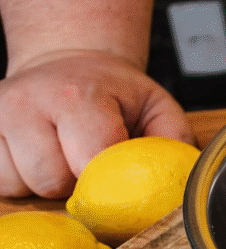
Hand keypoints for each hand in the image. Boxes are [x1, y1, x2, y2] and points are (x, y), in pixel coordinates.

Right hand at [0, 50, 193, 197]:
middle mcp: (30, 100)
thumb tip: (182, 183)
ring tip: (63, 158)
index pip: (89, 159)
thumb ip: (172, 143)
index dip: (107, 180)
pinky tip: (39, 159)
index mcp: (79, 94)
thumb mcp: (157, 106)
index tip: (117, 177)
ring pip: (19, 184)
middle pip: (51, 180)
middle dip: (76, 184)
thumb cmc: (115, 94)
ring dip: (46, 184)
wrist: (68, 64)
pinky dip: (20, 181)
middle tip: (89, 164)